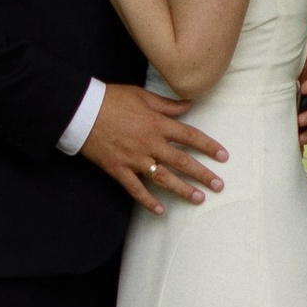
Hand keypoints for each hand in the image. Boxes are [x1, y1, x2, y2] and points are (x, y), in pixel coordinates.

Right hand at [81, 81, 226, 214]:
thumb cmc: (112, 99)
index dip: (208, 146)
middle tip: (218, 185)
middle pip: (182, 161)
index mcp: (157, 124)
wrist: (82, 110)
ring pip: (163, 178)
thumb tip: (188, 105)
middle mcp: (150, 143)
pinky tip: (160, 211)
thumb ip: (167, 104)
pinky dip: (148, 201)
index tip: (223, 156)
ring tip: (198, 199)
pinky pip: (136, 189)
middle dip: (202, 174)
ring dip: (182, 189)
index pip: (190, 136)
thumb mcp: (142, 95)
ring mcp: (135, 159)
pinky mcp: (119, 169)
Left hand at [296, 21, 306, 152]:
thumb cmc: (287, 59)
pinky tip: (295, 154)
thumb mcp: (295, 47)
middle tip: (301, 119)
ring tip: (299, 138)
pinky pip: (302, 138)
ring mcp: (304, 112)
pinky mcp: (295, 124)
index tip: (303, 88)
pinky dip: (300, 147)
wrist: (275, 74)